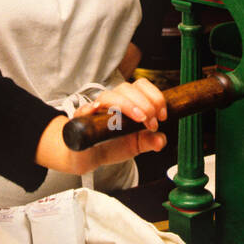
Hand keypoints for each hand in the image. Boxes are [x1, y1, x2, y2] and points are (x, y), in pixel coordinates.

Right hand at [35, 79, 168, 175]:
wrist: (88, 157)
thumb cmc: (111, 145)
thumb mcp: (136, 145)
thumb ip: (150, 141)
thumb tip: (160, 140)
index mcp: (128, 102)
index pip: (141, 86)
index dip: (155, 96)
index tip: (162, 115)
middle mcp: (112, 102)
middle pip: (127, 88)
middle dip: (145, 103)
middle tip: (152, 122)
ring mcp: (96, 109)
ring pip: (109, 96)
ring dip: (127, 105)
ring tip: (139, 119)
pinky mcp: (81, 120)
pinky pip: (84, 110)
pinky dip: (91, 108)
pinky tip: (97, 111)